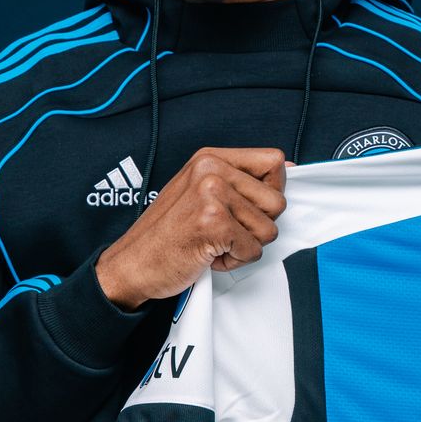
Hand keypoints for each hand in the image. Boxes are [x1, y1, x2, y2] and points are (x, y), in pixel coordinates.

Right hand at [94, 147, 288, 309]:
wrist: (132, 264)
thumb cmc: (166, 234)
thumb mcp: (200, 192)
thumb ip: (240, 179)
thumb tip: (288, 167)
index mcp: (209, 157)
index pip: (274, 161)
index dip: (272, 189)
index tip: (250, 207)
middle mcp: (211, 170)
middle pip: (277, 201)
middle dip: (256, 226)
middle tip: (222, 231)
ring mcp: (212, 195)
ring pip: (268, 229)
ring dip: (244, 246)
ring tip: (212, 242)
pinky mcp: (214, 224)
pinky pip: (253, 250)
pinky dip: (233, 262)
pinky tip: (207, 254)